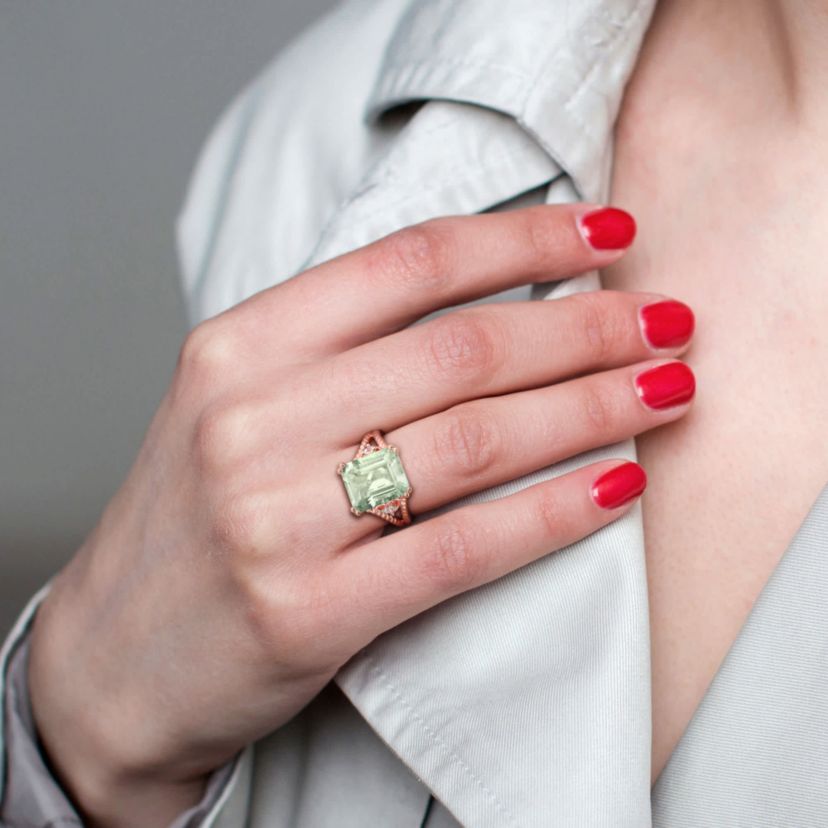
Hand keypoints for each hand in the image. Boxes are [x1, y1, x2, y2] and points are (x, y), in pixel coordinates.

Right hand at [27, 204, 694, 825]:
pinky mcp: (311, 610)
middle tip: (660, 319)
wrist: (113, 656)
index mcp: (238, 347)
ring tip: (663, 389)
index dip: (524, 238)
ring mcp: (277, 517)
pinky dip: (555, 512)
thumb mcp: (236, 403)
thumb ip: (336, 350)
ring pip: (476, 440)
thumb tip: (482, 301)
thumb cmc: (190, 521)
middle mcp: (254, 419)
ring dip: (591, 408)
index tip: (604, 231)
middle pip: (461, 348)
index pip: (409, 263)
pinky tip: (616, 485)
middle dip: (585, 326)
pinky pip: (465, 546)